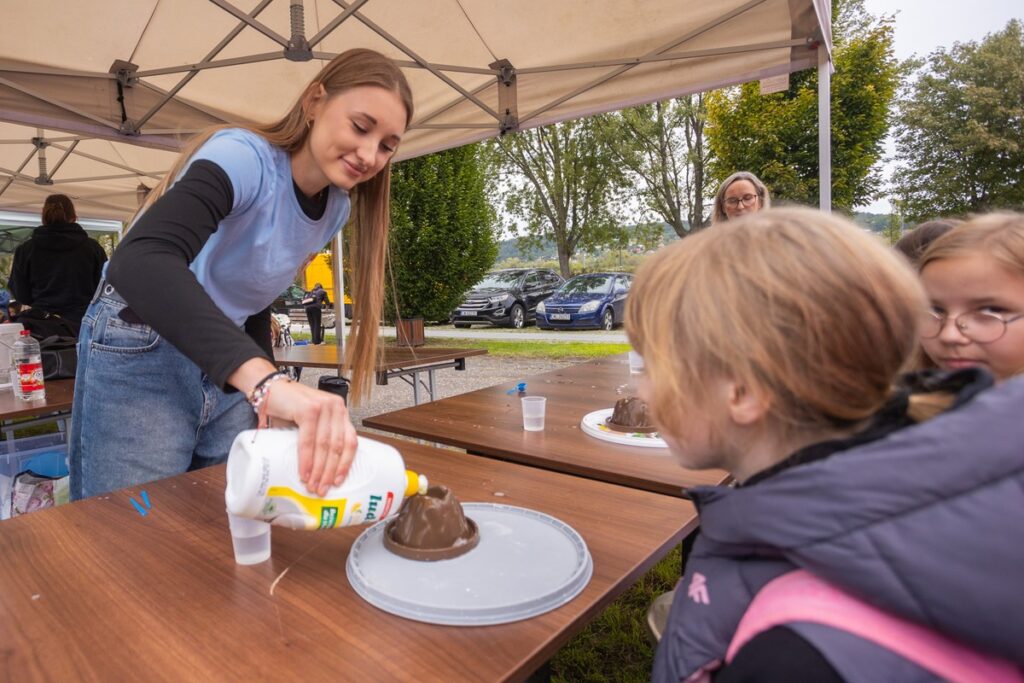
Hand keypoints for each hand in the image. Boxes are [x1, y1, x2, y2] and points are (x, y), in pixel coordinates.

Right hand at [263, 379, 356, 495]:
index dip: (345, 464)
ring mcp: (324, 407)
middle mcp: (336, 408)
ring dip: (318, 470)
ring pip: (325, 446)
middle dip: (329, 472)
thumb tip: (318, 471)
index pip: (350, 441)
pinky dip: (306, 460)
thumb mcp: (309, 423)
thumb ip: (317, 439)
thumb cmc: (288, 408)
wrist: (268, 387)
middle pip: (337, 446)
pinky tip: (304, 473)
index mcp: (340, 412)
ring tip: (312, 486)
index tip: (338, 481)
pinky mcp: (309, 409)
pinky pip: (309, 441)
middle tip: (322, 489)